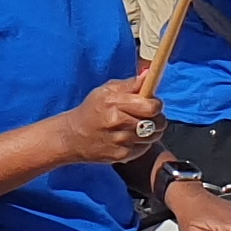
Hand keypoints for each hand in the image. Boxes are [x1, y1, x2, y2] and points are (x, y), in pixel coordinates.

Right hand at [53, 76, 167, 167]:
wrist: (73, 137)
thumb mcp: (106, 90)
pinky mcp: (121, 156)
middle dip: (157, 118)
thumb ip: (130, 84)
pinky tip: (131, 137)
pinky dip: (142, 143)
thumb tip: (148, 74)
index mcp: (114, 103)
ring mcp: (120, 141)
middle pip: (155, 122)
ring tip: (140, 126)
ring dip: (152, 131)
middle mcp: (118, 123)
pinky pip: (144, 148)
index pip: (150, 107)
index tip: (153, 103)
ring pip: (153, 136)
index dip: (156, 104)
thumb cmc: (92, 110)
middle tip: (149, 115)